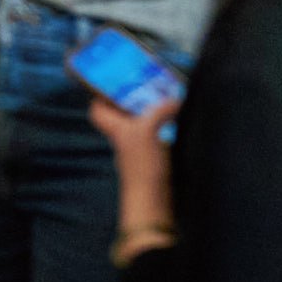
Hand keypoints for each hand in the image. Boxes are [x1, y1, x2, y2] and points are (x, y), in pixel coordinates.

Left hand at [88, 89, 179, 232]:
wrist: (155, 204)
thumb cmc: (142, 167)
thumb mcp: (147, 131)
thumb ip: (160, 109)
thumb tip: (176, 99)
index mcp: (116, 129)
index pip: (98, 110)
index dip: (102, 93)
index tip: (115, 77)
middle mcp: (126, 137)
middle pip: (125, 112)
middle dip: (138, 95)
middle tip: (154, 78)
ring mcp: (142, 148)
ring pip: (145, 121)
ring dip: (157, 109)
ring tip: (173, 92)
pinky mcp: (158, 157)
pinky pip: (161, 133)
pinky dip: (170, 124)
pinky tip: (183, 117)